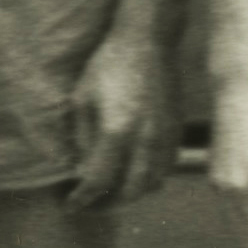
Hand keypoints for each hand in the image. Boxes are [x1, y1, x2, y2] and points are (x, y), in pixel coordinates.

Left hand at [61, 19, 174, 211]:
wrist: (149, 42)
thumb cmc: (108, 66)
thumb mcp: (82, 99)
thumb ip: (82, 139)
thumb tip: (81, 169)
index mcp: (116, 132)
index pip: (98, 181)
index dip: (83, 198)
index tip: (70, 204)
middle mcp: (145, 140)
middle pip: (130, 191)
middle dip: (108, 204)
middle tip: (91, 204)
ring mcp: (166, 137)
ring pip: (152, 183)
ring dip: (131, 194)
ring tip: (112, 193)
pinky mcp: (177, 130)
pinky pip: (167, 168)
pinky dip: (150, 179)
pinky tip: (135, 175)